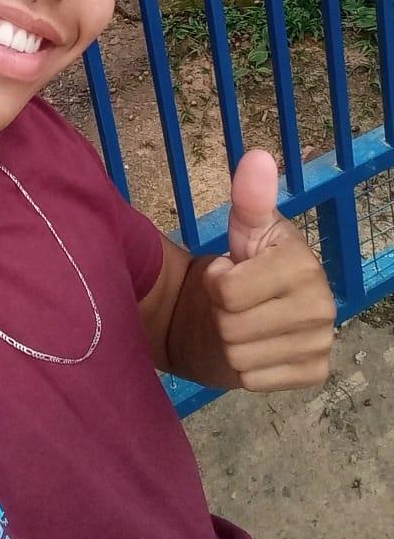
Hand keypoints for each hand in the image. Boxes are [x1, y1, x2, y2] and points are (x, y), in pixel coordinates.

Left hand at [203, 149, 336, 392]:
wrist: (243, 313)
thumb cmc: (242, 265)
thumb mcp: (242, 229)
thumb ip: (249, 198)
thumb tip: (257, 157)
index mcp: (303, 263)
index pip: (228, 292)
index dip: (215, 282)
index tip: (228, 271)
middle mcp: (322, 305)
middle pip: (230, 327)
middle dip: (220, 314)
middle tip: (234, 302)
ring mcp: (321, 342)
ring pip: (238, 358)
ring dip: (228, 342)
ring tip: (241, 321)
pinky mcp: (314, 374)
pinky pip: (254, 381)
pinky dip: (244, 370)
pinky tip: (255, 348)